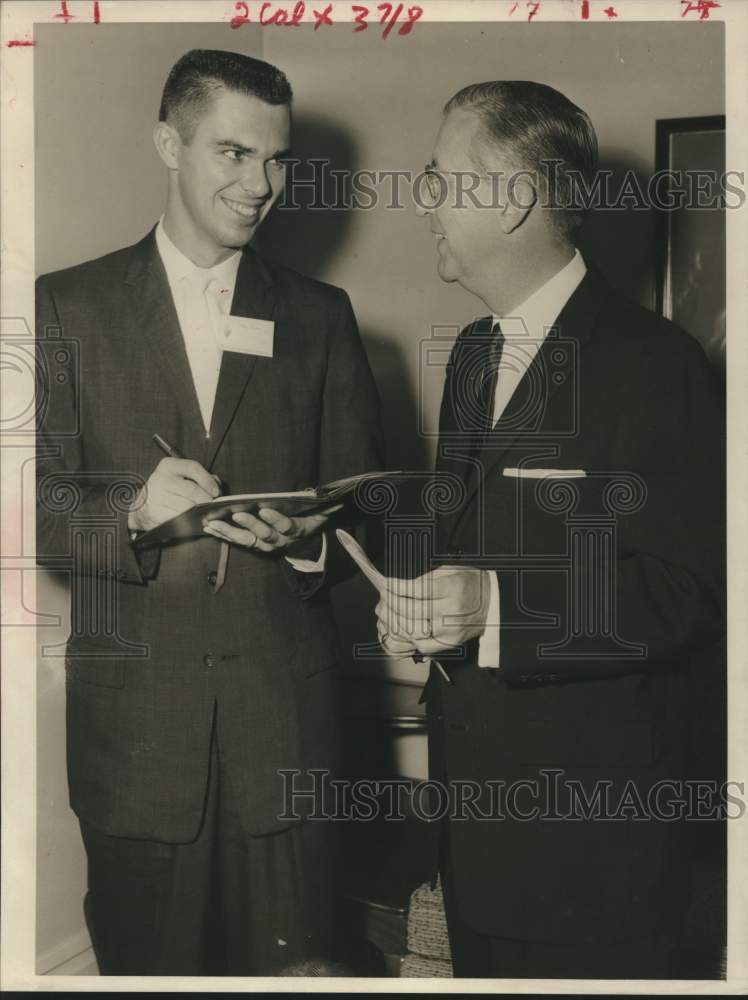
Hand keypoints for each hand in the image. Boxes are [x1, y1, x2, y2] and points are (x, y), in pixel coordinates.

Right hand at [128, 458, 219, 531]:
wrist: (143, 506)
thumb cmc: (168, 490)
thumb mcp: (181, 477)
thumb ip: (200, 477)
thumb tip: (216, 484)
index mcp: (168, 466)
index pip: (193, 468)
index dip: (208, 480)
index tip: (216, 492)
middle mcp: (160, 478)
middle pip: (192, 489)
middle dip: (206, 500)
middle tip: (213, 507)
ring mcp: (156, 496)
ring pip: (187, 506)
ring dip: (200, 513)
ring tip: (205, 514)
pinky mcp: (154, 512)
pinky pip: (178, 519)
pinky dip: (190, 522)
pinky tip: (193, 522)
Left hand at [202, 504, 341, 553]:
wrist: (305, 545)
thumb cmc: (310, 520)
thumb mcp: (320, 513)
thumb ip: (325, 506)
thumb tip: (336, 498)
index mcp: (298, 531)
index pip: (288, 527)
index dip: (277, 519)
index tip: (265, 509)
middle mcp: (281, 542)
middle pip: (264, 535)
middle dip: (249, 525)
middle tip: (236, 514)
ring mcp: (267, 547)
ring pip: (247, 541)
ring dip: (229, 532)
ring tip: (213, 522)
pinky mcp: (255, 547)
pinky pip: (238, 542)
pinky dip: (224, 534)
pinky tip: (210, 526)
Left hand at [375, 566, 491, 655]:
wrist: (494, 603)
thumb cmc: (471, 584)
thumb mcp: (450, 571)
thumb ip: (425, 580)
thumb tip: (399, 588)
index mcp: (452, 588)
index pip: (416, 589)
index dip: (396, 587)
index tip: (386, 584)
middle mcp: (451, 610)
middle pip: (410, 610)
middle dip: (391, 604)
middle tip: (382, 599)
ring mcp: (451, 630)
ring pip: (413, 629)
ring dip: (395, 622)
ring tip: (386, 613)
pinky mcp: (451, 643)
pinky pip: (422, 645)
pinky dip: (408, 638)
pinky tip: (402, 628)